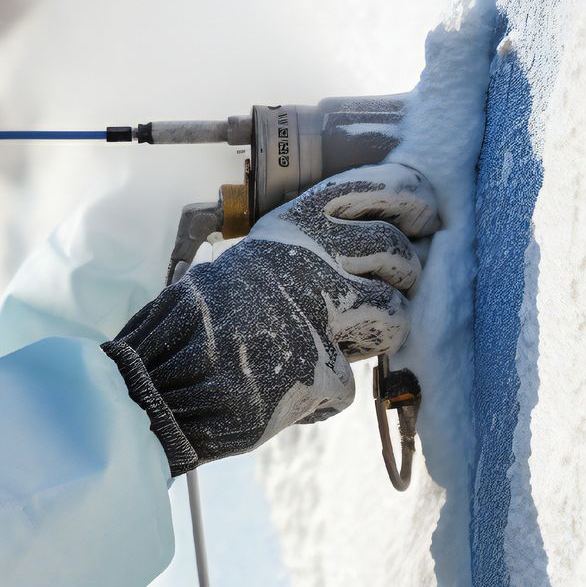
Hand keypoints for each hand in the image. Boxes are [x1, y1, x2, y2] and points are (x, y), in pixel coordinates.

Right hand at [102, 163, 437, 474]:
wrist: (158, 385)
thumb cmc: (196, 329)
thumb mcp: (243, 267)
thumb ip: (298, 259)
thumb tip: (366, 257)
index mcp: (285, 229)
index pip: (366, 189)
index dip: (408, 195)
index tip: (427, 211)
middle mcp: (307, 260)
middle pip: (398, 252)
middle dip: (406, 275)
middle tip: (391, 292)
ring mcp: (317, 315)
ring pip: (394, 317)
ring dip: (373, 337)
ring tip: (334, 347)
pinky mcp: (321, 371)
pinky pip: (350, 384)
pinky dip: (320, 397)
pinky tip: (285, 393)